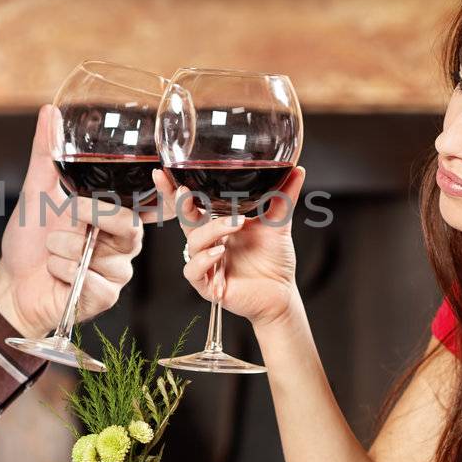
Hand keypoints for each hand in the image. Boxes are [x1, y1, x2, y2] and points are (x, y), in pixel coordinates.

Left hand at [0, 105, 150, 337]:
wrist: (11, 283)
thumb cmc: (30, 240)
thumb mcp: (37, 191)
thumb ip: (46, 153)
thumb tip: (48, 111)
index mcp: (115, 215)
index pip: (154, 204)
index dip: (167, 194)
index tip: (159, 176)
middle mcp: (122, 242)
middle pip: (130, 225)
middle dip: (96, 216)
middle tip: (70, 211)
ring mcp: (117, 271)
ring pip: (104, 253)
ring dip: (64, 248)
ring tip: (51, 251)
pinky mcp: (105, 296)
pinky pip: (92, 280)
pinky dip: (63, 271)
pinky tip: (55, 274)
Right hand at [153, 166, 305, 328]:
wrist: (282, 292)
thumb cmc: (274, 260)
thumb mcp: (278, 224)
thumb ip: (283, 196)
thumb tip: (297, 169)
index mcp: (217, 226)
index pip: (192, 205)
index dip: (175, 191)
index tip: (164, 172)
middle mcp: (208, 243)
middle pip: (183, 220)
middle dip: (179, 204)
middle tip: (185, 191)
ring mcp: (206, 264)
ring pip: (194, 243)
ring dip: (211, 231)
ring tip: (234, 225)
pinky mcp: (208, 286)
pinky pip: (195, 270)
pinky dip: (204, 260)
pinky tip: (219, 253)